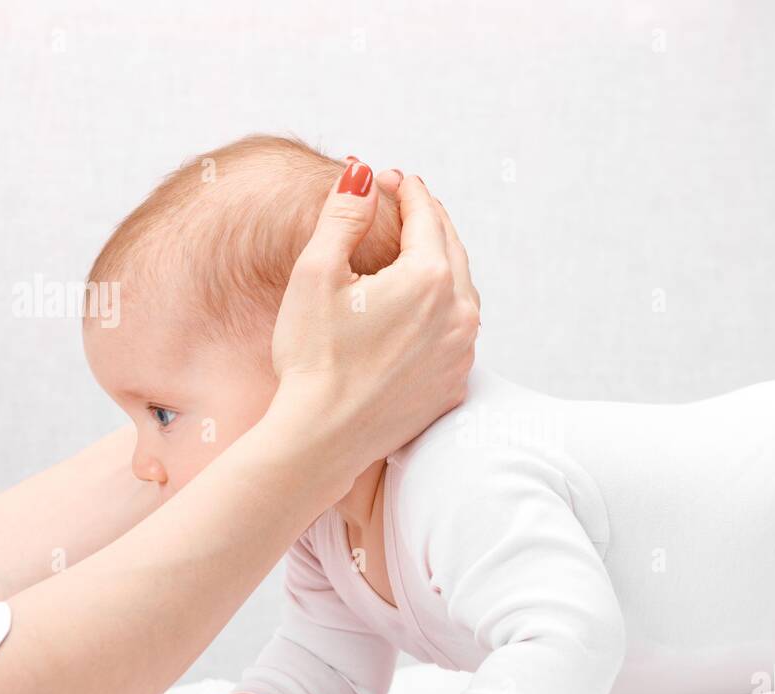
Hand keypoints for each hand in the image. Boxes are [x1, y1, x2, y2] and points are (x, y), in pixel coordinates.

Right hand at [270, 163, 479, 473]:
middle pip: (451, 248)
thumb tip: (362, 174)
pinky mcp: (454, 383)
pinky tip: (419, 308)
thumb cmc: (312, 356)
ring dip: (440, 263)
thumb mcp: (317, 272)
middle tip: (402, 203)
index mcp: (430, 278)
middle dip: (426, 220)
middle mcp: (460, 313)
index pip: (426, 215)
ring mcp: (462, 352)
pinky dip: (443, 309)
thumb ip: (343, 215)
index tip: (386, 178)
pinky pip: (457, 332)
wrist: (322, 437)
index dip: (406, 190)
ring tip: (412, 250)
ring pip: (461, 290)